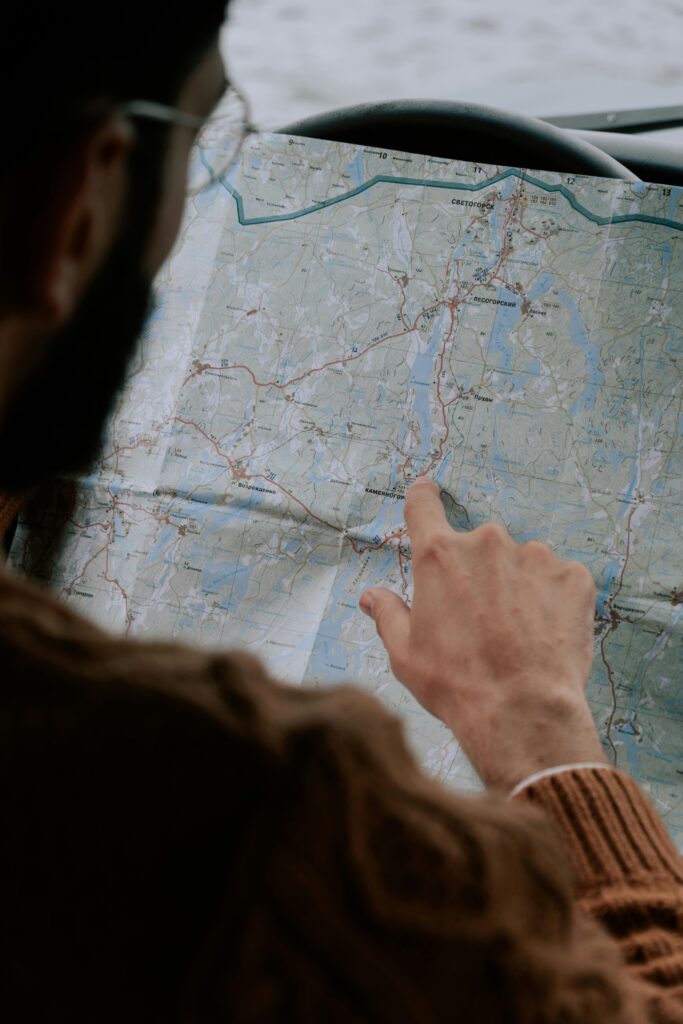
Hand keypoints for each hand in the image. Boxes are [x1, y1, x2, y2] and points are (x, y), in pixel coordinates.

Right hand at [359, 477, 606, 790]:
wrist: (522, 711)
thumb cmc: (456, 684)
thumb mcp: (405, 653)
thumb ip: (389, 615)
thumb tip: (372, 596)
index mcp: (439, 556)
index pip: (423, 507)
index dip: (423, 498)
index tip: (426, 489)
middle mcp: (486, 543)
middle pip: (478, 547)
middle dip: (478, 575)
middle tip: (481, 622)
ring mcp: (534, 555)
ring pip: (521, 563)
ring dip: (518, 587)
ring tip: (517, 635)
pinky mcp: (573, 576)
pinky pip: (559, 580)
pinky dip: (553, 601)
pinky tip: (546, 635)